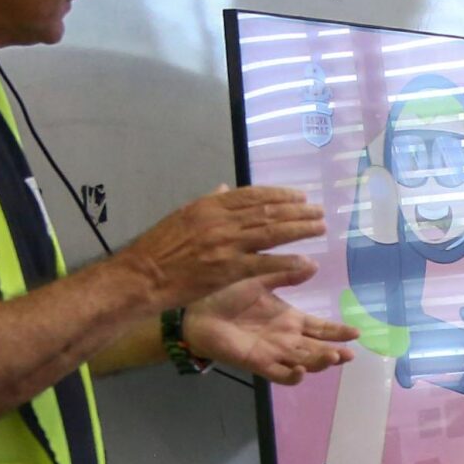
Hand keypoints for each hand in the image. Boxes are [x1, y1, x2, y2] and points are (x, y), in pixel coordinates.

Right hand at [120, 184, 324, 307]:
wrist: (143, 275)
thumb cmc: (160, 248)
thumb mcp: (183, 216)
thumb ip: (209, 203)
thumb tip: (226, 189)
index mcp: (211, 206)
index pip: (254, 195)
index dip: (280, 195)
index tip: (300, 196)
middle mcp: (222, 220)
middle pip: (269, 211)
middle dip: (298, 210)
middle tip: (319, 211)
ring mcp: (227, 244)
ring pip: (272, 232)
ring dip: (300, 229)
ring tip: (319, 228)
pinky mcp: (229, 269)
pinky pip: (265, 263)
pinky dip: (287, 261)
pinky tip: (305, 261)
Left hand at [183, 281, 356, 384]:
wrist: (196, 312)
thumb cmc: (225, 294)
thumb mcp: (259, 279)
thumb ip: (285, 274)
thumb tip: (313, 264)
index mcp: (289, 318)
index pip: (321, 328)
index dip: (338, 332)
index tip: (357, 332)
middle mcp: (286, 338)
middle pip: (318, 349)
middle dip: (336, 352)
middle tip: (350, 353)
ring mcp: (274, 353)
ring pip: (306, 363)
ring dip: (321, 362)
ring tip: (332, 356)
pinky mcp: (260, 364)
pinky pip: (282, 375)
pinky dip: (294, 375)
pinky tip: (301, 368)